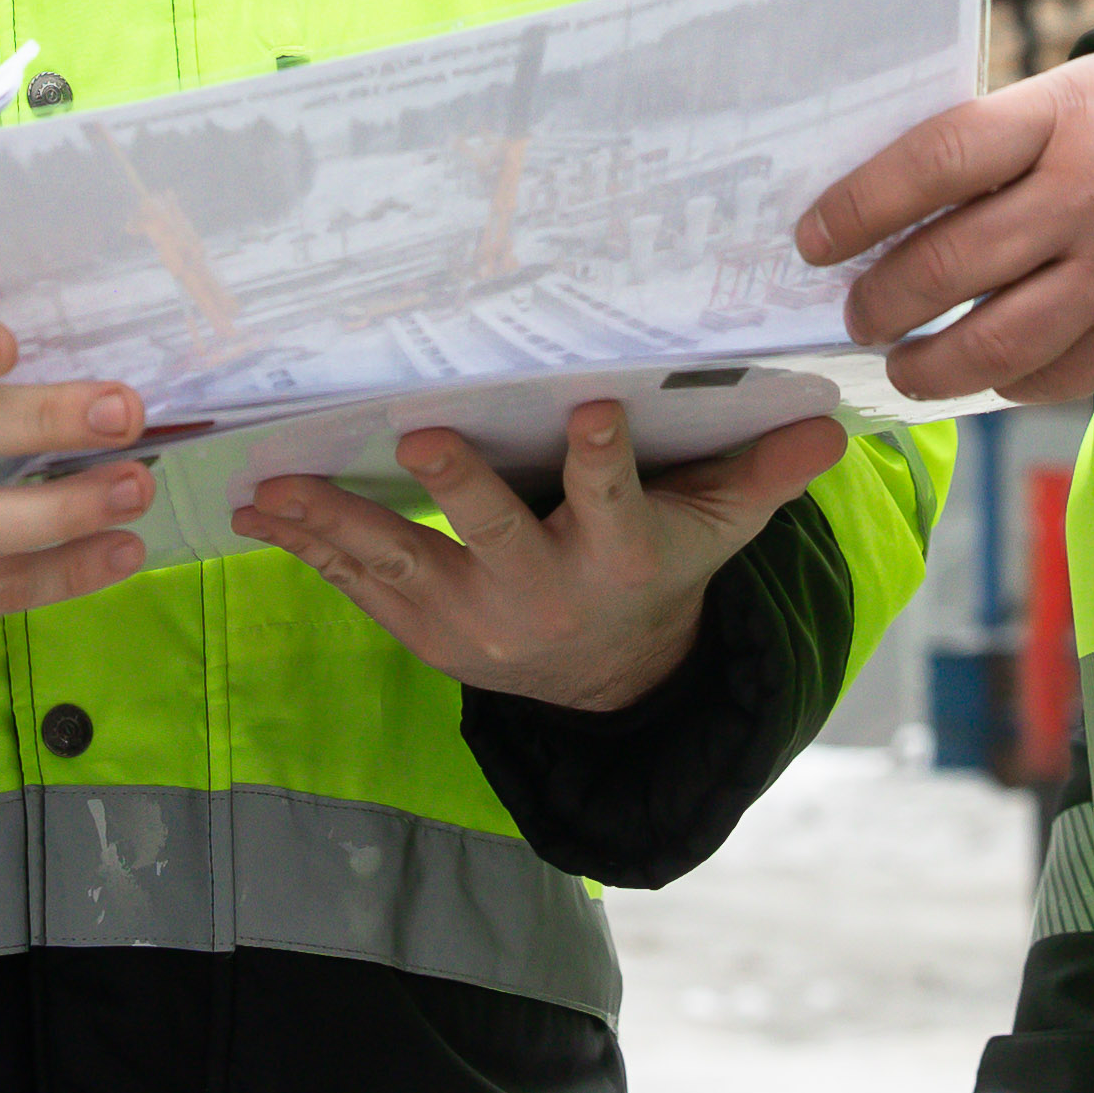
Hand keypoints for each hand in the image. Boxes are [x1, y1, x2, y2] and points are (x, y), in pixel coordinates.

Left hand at [234, 404, 848, 713]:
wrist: (607, 681)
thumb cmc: (660, 572)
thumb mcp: (716, 530)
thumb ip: (762, 475)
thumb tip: (834, 424)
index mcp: (616, 557)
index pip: (611, 501)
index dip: (600, 461)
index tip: (587, 412)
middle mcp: (541, 592)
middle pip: (496, 536)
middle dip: (459, 489)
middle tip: (421, 437)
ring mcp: (473, 617)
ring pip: (403, 561)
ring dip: (338, 521)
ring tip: (280, 481)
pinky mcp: (422, 629)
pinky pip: (359, 584)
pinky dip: (308, 547)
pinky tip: (259, 508)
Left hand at [797, 56, 1093, 400]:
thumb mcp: (1054, 102)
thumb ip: (978, 152)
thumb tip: (868, 216)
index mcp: (1057, 122)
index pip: (940, 161)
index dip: (862, 204)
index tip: (813, 238)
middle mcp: (1090, 201)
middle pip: (956, 265)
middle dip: (882, 301)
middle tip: (855, 313)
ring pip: (1000, 344)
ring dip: (929, 366)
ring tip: (900, 363)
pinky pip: (1054, 378)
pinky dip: (1003, 382)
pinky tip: (978, 369)